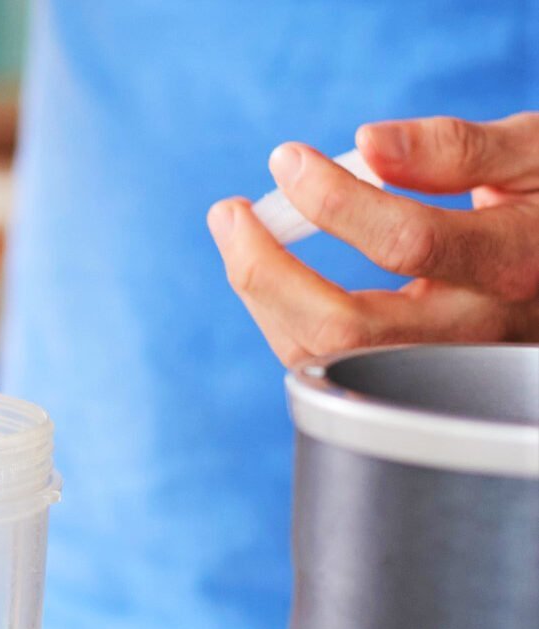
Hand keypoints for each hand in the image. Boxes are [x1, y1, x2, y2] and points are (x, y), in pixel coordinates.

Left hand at [207, 113, 538, 365]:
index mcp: (516, 262)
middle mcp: (480, 329)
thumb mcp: (537, 152)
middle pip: (347, 328)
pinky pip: (334, 362)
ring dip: (264, 296)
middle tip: (229, 212)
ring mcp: (446, 364)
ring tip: (238, 230)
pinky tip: (273, 269)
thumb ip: (458, 150)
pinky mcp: (417, 377)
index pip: (409, 242)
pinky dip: (286, 316)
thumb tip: (368, 143)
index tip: (288, 160)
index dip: (336, 200)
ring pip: (327, 358)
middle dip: (266, 271)